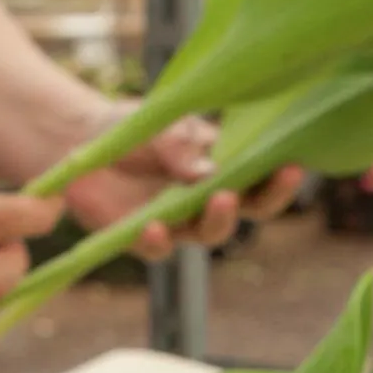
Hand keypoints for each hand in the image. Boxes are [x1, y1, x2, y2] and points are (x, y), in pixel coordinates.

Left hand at [65, 106, 305, 261]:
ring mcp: (178, 221)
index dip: (280, 176)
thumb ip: (182, 146)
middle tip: (262, 183)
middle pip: (249, 210)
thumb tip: (208, 173)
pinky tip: (155, 226)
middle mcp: (208, 198)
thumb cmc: (131, 126)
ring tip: (218, 199)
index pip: (262, 175)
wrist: (78, 140)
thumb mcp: (160, 123)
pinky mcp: (142, 238)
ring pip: (209, 234)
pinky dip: (158, 239)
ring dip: (217, 220)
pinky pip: (158, 248)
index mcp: (224, 165)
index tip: (294, 165)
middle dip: (262, 201)